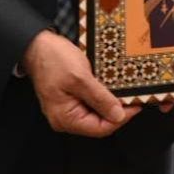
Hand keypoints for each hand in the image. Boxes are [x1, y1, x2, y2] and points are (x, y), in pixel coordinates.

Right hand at [22, 30, 139, 136]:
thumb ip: (100, 99)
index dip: (121, 118)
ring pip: (96, 113)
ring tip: (124, 90)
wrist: (37, 45)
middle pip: (99, 123)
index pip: (100, 129)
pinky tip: (111, 86)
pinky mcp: (70, 99)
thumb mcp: (81, 78)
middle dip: (117, 110)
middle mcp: (65, 118)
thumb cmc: (53, 59)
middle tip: (132, 95)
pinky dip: (102, 96)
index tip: (136, 104)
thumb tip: (118, 115)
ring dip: (110, 102)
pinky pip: (90, 103)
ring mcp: (67, 109)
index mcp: (65, 118)